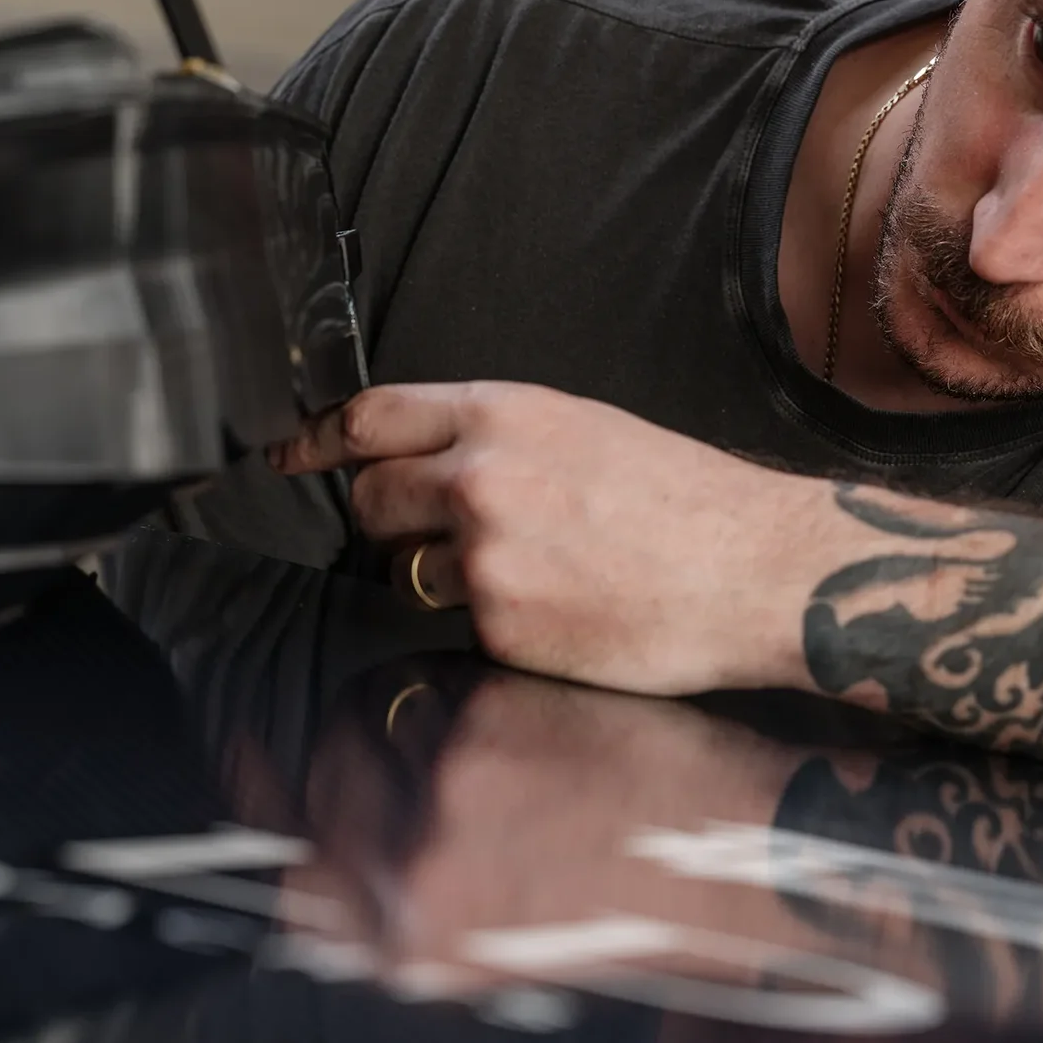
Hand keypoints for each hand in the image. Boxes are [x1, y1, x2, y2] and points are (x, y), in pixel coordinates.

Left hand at [272, 382, 832, 695]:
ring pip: (403, 571)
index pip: (368, 418)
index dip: (316, 442)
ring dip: (437, 579)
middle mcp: (481, 477)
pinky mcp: (500, 627)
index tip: (287, 459)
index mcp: (504, 414)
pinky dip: (489, 627)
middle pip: (369, 500)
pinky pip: (454, 628)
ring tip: (522, 578)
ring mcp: (485, 557)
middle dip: (388, 522)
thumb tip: (423, 461)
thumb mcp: (586, 430)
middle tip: (438, 537)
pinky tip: (553, 615)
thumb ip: (495, 438)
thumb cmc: (686, 501)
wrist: (755, 568)